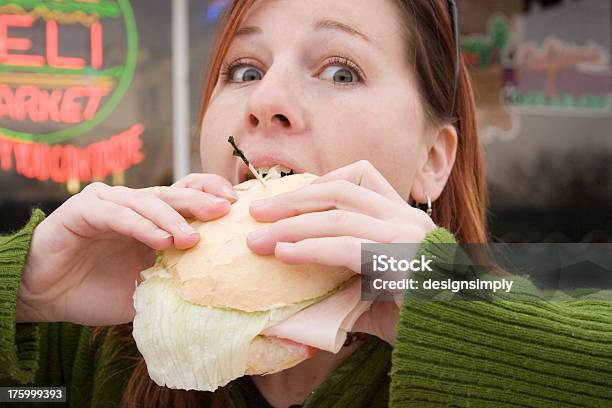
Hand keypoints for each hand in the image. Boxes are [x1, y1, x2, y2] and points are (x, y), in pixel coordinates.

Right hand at [18, 174, 237, 325]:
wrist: (48, 296)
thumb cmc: (100, 290)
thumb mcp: (148, 286)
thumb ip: (176, 279)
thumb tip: (222, 287)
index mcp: (153, 218)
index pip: (187, 193)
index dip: (211, 192)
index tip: (235, 206)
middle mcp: (135, 205)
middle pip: (174, 193)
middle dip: (201, 201)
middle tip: (225, 212)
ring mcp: (109, 203)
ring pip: (148, 201)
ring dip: (171, 218)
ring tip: (192, 238)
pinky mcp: (84, 209)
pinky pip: (118, 214)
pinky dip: (141, 225)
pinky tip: (160, 239)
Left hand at [246, 160, 435, 344]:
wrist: (461, 339)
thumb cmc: (419, 319)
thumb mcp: (376, 294)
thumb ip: (345, 287)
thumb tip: (300, 299)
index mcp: (402, 218)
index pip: (359, 177)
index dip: (318, 184)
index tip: (286, 201)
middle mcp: (406, 218)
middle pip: (340, 190)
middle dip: (294, 200)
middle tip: (257, 213)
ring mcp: (406, 235)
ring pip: (337, 216)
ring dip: (292, 225)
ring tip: (258, 240)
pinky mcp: (400, 259)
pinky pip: (346, 247)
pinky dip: (310, 248)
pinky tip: (285, 254)